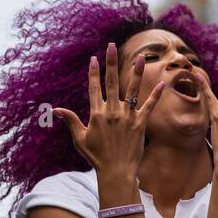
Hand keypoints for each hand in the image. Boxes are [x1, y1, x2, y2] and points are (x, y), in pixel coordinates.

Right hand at [53, 44, 165, 175]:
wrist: (116, 172)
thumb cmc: (97, 157)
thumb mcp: (80, 139)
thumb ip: (70, 121)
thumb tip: (56, 110)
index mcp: (97, 114)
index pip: (94, 88)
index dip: (94, 72)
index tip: (94, 58)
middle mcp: (112, 112)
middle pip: (112, 82)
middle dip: (111, 62)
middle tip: (112, 46)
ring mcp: (127, 117)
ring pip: (132, 90)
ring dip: (136, 72)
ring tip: (140, 57)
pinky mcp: (140, 125)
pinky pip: (149, 107)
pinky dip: (155, 95)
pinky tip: (161, 83)